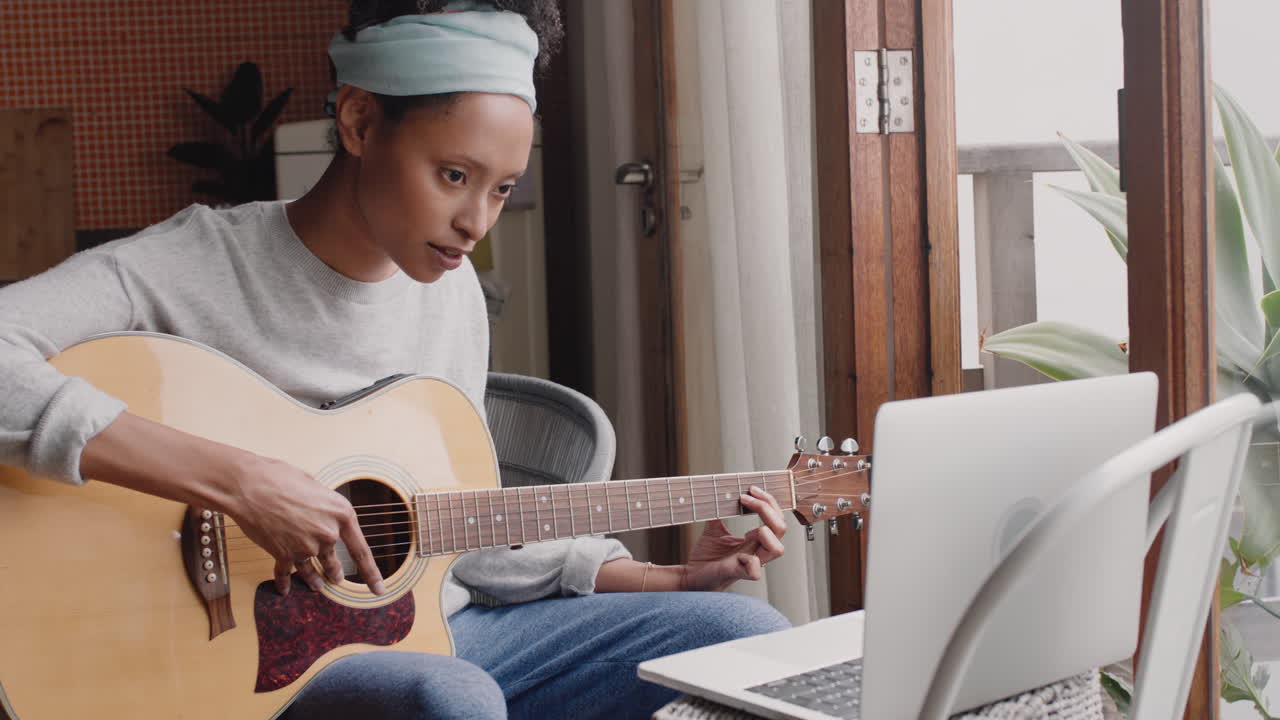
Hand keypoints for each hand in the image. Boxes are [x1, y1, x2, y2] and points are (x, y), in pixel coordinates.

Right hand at [227, 454, 385, 595]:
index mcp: (342, 514)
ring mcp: (305, 546)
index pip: (361, 551)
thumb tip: (324, 514)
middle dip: (335, 573)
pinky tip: (284, 590)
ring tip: (318, 586)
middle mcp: (327, 534)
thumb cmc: (280, 478)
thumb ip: (324, 506)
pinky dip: (284, 582)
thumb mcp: (314, 486)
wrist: (249, 485)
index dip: (372, 574)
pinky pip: (286, 573)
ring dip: (314, 580)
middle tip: (338, 580)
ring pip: (311, 570)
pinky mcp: (283, 554)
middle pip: (335, 562)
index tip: (379, 590)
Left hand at [683, 486, 786, 590]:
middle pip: (780, 528)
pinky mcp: (737, 573)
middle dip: (768, 508)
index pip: (775, 517)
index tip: (751, 489)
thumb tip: (720, 491)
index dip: (767, 501)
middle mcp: (757, 550)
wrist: (692, 576)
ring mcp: (750, 562)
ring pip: (777, 550)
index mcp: (755, 539)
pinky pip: (755, 571)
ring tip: (753, 526)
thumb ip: (720, 511)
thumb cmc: (707, 557)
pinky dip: (752, 561)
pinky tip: (741, 555)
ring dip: (769, 533)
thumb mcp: (714, 528)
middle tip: (748, 496)